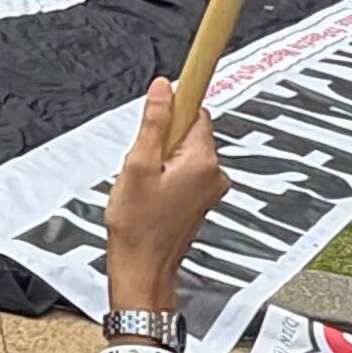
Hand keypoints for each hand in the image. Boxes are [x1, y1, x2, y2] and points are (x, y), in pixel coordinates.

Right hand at [100, 80, 226, 316]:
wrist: (143, 270)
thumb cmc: (139, 228)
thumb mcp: (136, 166)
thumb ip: (153, 123)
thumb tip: (163, 90)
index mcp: (202, 162)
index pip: (197, 110)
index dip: (178, 102)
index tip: (180, 82)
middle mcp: (214, 174)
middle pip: (189, 130)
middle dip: (163, 138)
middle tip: (142, 161)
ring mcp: (210, 188)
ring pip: (185, 151)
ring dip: (163, 158)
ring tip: (144, 183)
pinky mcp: (201, 199)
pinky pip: (185, 170)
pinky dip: (167, 174)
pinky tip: (150, 193)